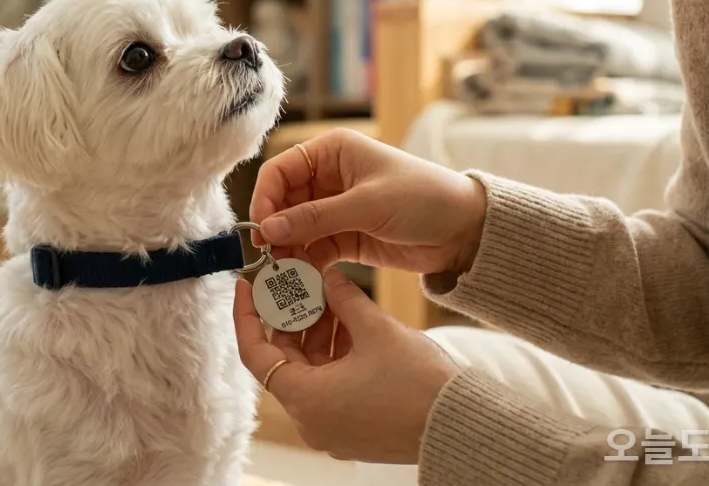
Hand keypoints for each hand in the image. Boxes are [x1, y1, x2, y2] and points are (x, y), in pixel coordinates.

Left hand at [234, 266, 460, 462]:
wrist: (461, 424)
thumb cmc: (418, 384)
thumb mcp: (375, 330)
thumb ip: (344, 299)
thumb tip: (327, 278)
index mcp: (305, 399)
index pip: (256, 353)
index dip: (248, 315)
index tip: (249, 286)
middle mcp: (311, 420)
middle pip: (286, 360)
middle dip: (295, 318)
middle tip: (301, 283)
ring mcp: (332, 428)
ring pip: (312, 371)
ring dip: (319, 334)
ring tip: (334, 298)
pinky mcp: (353, 429)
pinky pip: (331, 386)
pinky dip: (336, 355)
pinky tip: (353, 324)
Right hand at [250, 128, 486, 276]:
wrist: (464, 230)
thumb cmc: (423, 199)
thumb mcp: (367, 205)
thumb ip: (316, 217)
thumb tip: (268, 228)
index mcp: (333, 152)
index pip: (282, 169)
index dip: (266, 197)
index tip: (261, 228)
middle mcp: (329, 177)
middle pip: (284, 201)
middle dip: (275, 228)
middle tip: (268, 257)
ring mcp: (336, 208)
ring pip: (295, 228)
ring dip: (287, 249)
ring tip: (282, 273)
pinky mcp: (345, 237)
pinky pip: (313, 248)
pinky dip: (305, 263)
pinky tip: (300, 279)